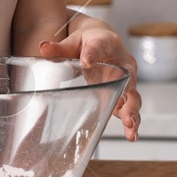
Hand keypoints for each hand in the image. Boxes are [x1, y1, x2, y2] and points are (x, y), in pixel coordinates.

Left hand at [40, 21, 141, 140]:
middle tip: (123, 108)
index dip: (92, 54)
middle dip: (127, 94)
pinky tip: (131, 134)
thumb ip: (60, 47)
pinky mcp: (122, 94)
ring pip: (133, 96)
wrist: (104, 42)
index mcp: (107, 44)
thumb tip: (43, 47)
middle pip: (128, 78)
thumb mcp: (74, 41)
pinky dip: (131, 121)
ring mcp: (125, 80)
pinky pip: (128, 107)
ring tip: (130, 127)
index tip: (86, 61)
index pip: (99, 47)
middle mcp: (122, 63)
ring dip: (132, 112)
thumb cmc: (89, 41)